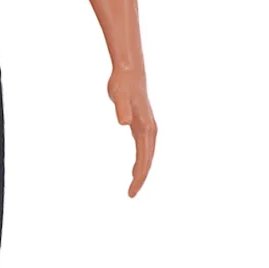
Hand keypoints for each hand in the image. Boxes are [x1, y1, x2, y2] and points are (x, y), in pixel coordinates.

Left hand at [107, 67, 156, 197]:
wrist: (129, 72)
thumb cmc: (123, 84)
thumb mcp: (118, 96)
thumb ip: (121, 109)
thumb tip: (124, 122)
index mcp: (146, 128)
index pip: (144, 158)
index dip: (139, 176)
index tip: (131, 190)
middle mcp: (150, 130)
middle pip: (148, 160)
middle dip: (141, 178)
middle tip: (131, 195)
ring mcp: (148, 128)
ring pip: (147, 155)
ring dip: (142, 171)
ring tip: (133, 186)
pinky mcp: (142, 125)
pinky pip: (144, 149)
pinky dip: (140, 161)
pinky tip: (134, 169)